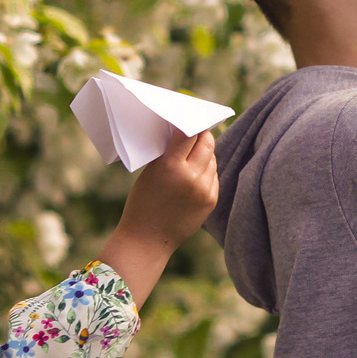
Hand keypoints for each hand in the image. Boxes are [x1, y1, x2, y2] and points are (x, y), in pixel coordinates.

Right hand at [98, 130, 218, 304]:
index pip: (189, 133)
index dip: (191, 123)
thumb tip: (186, 133)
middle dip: (204, 135)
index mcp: (171, 166)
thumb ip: (169, 153)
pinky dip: (207, 171)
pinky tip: (197, 172)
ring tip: (195, 152)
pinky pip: (214, 176)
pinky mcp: (211, 201)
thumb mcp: (151, 172)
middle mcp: (191, 177)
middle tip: (199, 130)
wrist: (147, 240)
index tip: (190, 117)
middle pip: (207, 143)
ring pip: (213, 159)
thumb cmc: (142, 202)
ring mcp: (204, 190)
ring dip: (206, 153)